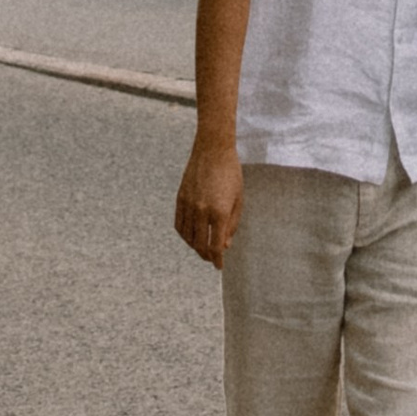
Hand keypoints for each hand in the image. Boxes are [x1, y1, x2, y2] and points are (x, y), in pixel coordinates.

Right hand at [174, 133, 243, 266]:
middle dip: (206, 256)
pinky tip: (191, 236)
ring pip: (187, 237)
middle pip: (200, 245)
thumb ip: (231, 225)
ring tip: (202, 248)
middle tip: (211, 259)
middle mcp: (201, 211)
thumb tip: (224, 246)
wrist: (213, 149)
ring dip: (194, 247)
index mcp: (219, 212)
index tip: (219, 266)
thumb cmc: (230, 173)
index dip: (217, 260)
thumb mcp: (238, 200)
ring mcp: (188, 205)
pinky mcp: (180, 198)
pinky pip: (179, 224)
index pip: (215, 247)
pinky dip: (184, 235)